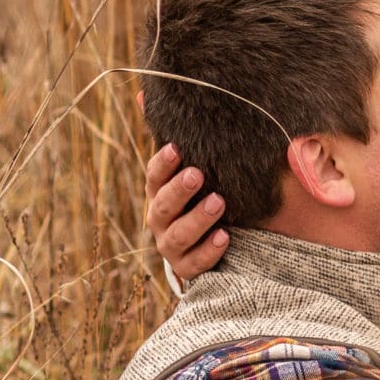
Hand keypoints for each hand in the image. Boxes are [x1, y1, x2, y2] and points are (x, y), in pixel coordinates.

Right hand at [147, 143, 228, 280]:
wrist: (213, 245)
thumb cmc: (210, 199)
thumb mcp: (210, 177)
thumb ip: (208, 152)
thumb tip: (193, 111)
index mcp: (161, 193)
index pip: (154, 176)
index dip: (162, 163)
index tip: (176, 148)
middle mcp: (160, 220)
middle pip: (163, 205)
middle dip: (179, 190)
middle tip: (197, 174)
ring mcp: (170, 246)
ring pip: (178, 235)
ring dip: (197, 219)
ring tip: (218, 202)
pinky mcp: (186, 268)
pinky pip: (194, 263)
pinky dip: (208, 251)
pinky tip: (225, 237)